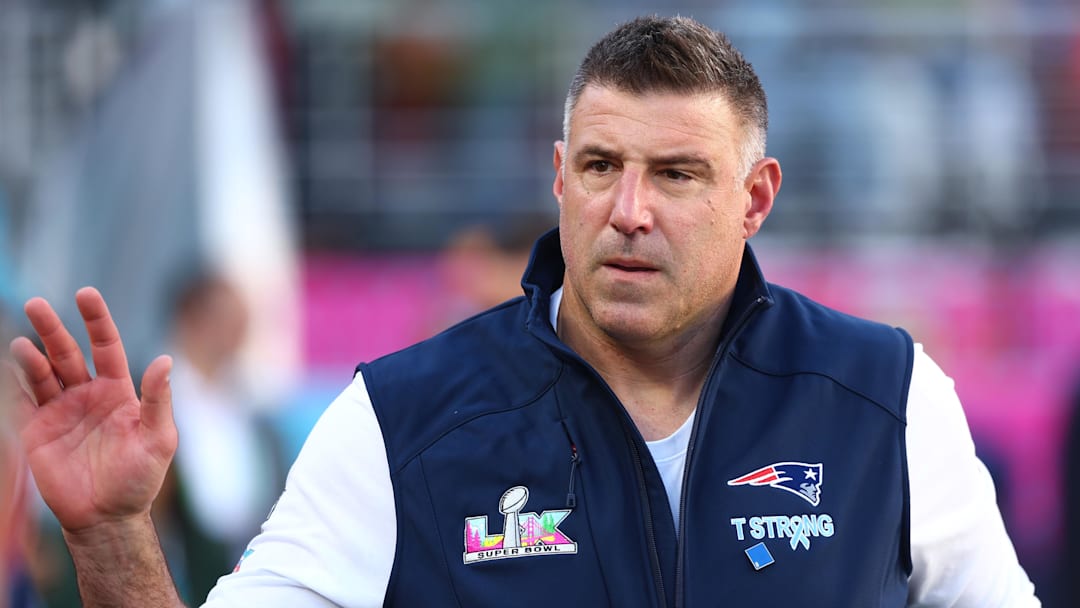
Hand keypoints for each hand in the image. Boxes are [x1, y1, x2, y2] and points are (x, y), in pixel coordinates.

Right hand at [8, 287, 176, 532]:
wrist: (107, 516)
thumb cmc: (140, 478)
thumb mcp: (158, 439)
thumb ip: (158, 400)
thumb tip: (165, 359)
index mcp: (118, 391)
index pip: (105, 346)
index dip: (96, 320)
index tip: (85, 294)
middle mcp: (88, 394)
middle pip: (68, 352)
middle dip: (52, 328)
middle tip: (37, 303)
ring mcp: (61, 410)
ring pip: (43, 373)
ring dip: (31, 354)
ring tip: (22, 341)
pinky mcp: (39, 430)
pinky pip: (25, 400)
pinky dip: (17, 381)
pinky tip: (13, 363)